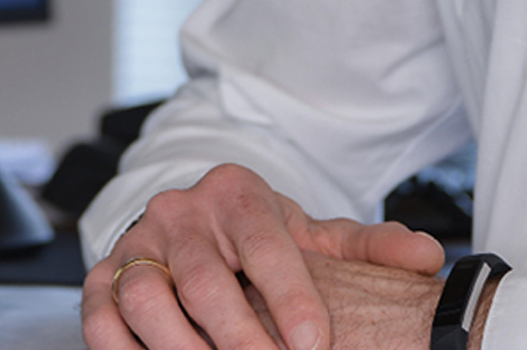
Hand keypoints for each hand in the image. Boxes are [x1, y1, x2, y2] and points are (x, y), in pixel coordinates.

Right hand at [79, 163, 443, 349]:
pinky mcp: (101, 276)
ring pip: (145, 295)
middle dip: (239, 336)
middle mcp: (179, 211)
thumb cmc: (260, 241)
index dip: (290, 295)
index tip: (315, 343)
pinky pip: (99, 313)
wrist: (194, 228)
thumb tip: (426, 256)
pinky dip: (119, 348)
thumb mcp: (315, 237)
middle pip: (203, 278)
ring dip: (178, 346)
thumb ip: (370, 246)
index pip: (263, 241)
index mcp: (236, 192)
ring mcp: (136, 243)